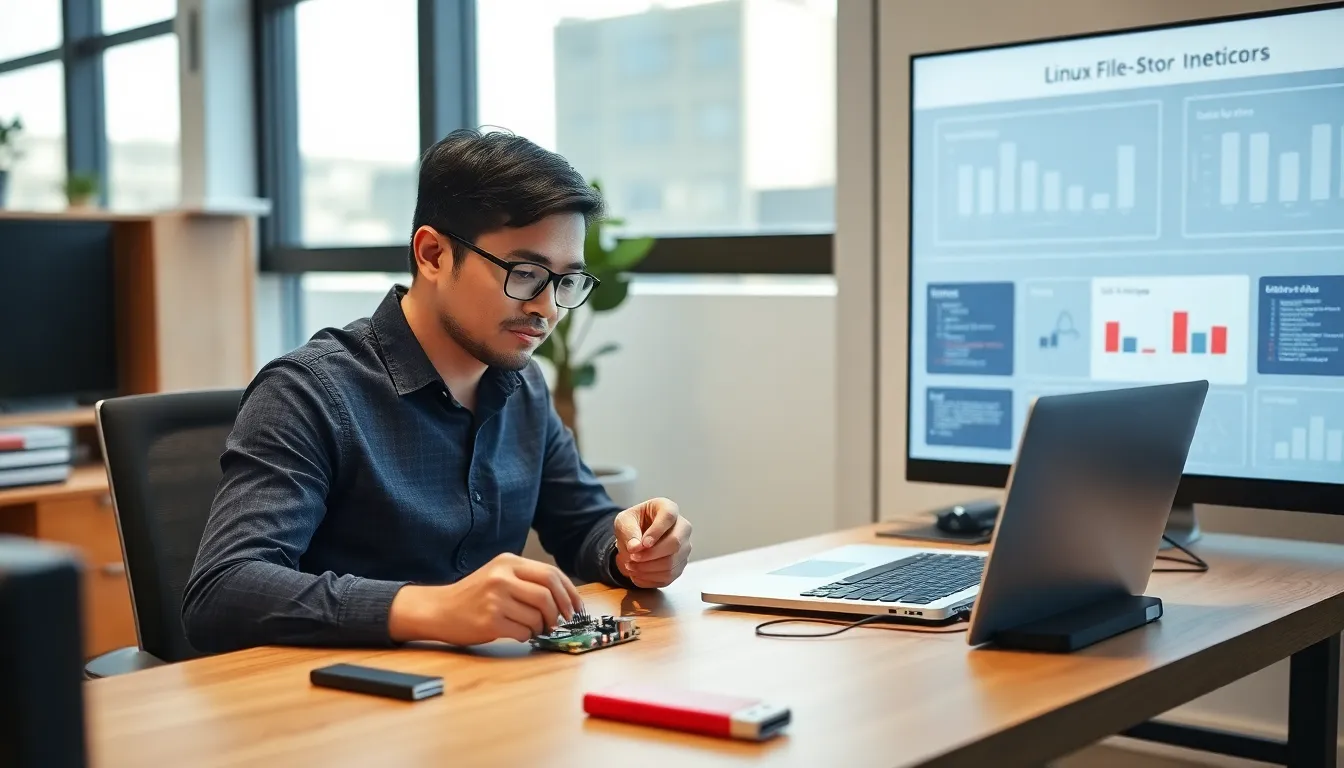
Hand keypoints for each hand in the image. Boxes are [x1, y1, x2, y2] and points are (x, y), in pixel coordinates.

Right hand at [388, 553, 582, 644]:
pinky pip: (523, 632)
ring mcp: (495, 599)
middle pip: (548, 594)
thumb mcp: (498, 574)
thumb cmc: (473, 595)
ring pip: (538, 616)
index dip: (569, 592)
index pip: (551, 574)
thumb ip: (527, 580)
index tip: (576, 606)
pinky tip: (518, 633)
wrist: (439, 609)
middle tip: (562, 621)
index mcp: (508, 562)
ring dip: (542, 626)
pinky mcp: (490, 622)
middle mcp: (502, 577)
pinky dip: (527, 636)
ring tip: (535, 628)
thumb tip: (564, 597)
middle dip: (561, 610)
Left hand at [613, 497, 691, 587]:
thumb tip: (635, 548)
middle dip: (651, 554)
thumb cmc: (632, 524)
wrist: (637, 538)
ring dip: (647, 569)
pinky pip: (668, 577)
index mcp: (668, 508)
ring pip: (671, 563)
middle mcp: (682, 527)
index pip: (669, 516)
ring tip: (630, 566)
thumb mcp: (624, 522)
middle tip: (632, 557)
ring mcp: (684, 548)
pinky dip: (649, 579)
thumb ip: (628, 532)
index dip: (656, 531)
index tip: (642, 544)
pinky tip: (636, 574)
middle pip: (675, 543)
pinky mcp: (680, 565)